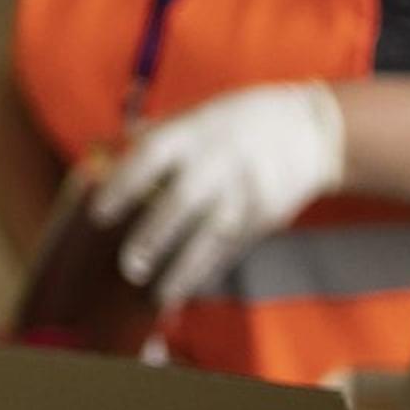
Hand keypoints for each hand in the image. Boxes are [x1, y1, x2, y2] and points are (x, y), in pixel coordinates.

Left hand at [87, 82, 344, 308]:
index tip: (98, 213)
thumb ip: (153, 135)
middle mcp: (219, 161)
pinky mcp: (266, 215)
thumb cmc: (236, 121)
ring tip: (157, 295)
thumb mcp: (198, 114)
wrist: (312, 130)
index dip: (123, 184)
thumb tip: (97, 152)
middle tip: (129, 266)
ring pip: (211, 236)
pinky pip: (233, 247)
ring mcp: (246, 191)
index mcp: (194, 132)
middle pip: (181, 202)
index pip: (151, 156)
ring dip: (183, 269)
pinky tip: (189, 286)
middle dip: (153, 236)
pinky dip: (209, 268)